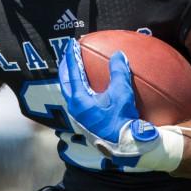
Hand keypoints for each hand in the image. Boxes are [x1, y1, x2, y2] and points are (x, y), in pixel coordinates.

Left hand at [57, 38, 187, 171]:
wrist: (125, 146)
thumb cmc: (122, 119)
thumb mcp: (122, 92)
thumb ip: (119, 71)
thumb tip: (118, 54)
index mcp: (79, 99)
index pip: (73, 72)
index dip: (72, 56)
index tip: (71, 44)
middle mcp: (74, 108)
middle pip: (65, 82)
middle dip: (66, 67)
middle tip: (68, 54)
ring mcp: (78, 116)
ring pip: (69, 92)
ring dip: (71, 79)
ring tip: (74, 69)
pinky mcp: (84, 122)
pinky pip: (76, 100)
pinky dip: (78, 89)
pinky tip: (87, 88)